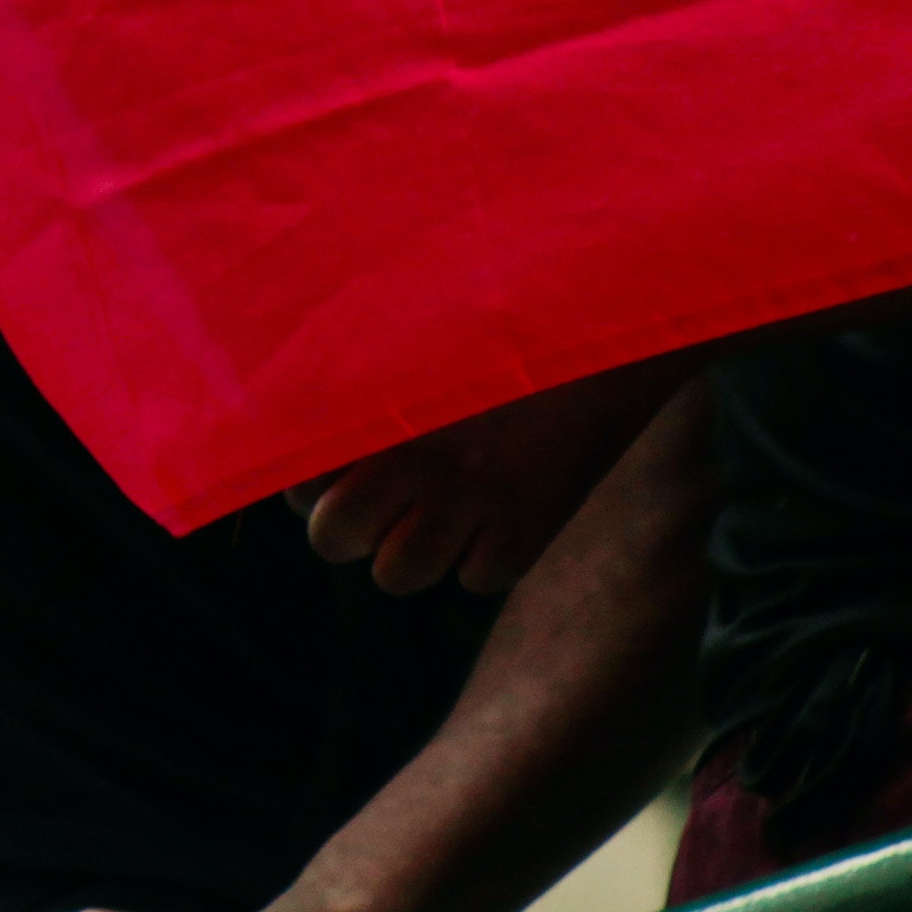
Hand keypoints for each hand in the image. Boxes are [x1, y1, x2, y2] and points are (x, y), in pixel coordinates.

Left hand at [292, 352, 697, 595]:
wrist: (612, 332)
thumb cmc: (507, 332)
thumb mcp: (420, 343)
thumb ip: (363, 388)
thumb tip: (315, 454)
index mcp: (377, 410)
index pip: (300, 486)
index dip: (312, 490)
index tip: (339, 477)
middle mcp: (413, 459)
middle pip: (332, 538)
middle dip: (347, 532)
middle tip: (379, 509)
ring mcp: (470, 499)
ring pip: (396, 574)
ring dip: (410, 555)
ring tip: (439, 516)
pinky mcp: (527, 529)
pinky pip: (477, 579)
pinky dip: (485, 559)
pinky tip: (500, 515)